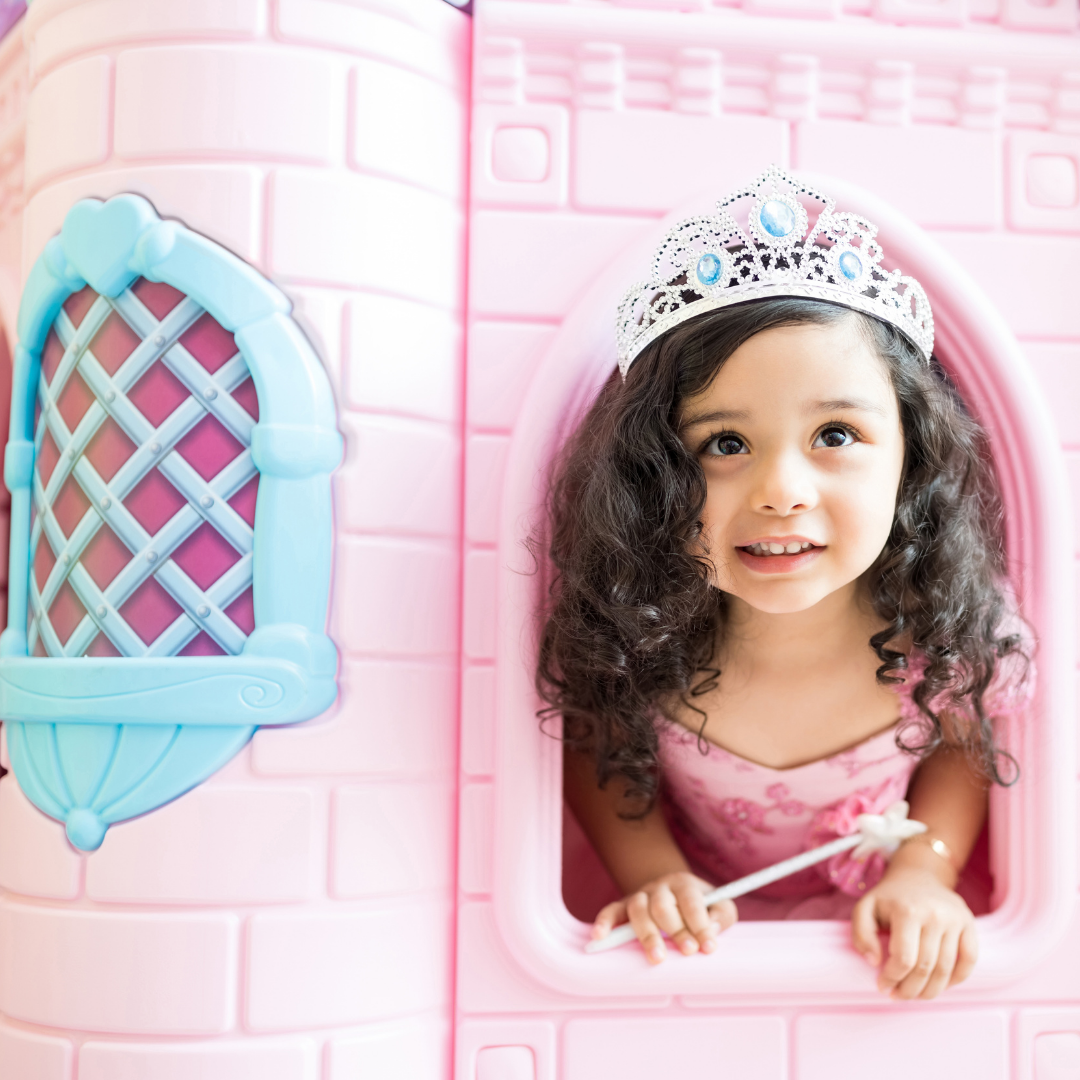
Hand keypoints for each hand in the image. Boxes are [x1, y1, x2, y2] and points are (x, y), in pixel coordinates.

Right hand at [592, 871, 737, 963]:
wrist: (672, 891)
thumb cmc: (700, 905)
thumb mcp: (719, 904)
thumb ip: (721, 915)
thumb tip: (711, 929)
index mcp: (684, 884)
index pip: (691, 902)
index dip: (701, 925)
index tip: (709, 947)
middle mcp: (660, 887)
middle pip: (663, 906)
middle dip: (676, 930)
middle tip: (688, 950)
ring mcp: (640, 895)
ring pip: (638, 909)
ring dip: (647, 934)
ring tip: (657, 957)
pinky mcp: (623, 906)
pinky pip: (611, 911)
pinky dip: (604, 922)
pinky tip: (599, 937)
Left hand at [851, 864, 977, 999]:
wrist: (918, 874)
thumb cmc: (889, 897)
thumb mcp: (865, 908)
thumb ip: (861, 934)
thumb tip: (874, 962)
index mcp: (907, 911)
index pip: (904, 959)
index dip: (892, 979)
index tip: (883, 987)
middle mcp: (935, 915)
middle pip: (926, 968)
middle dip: (910, 990)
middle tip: (899, 996)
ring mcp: (955, 919)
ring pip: (947, 970)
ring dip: (931, 991)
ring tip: (916, 995)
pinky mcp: (969, 923)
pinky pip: (969, 961)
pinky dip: (956, 980)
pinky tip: (940, 985)